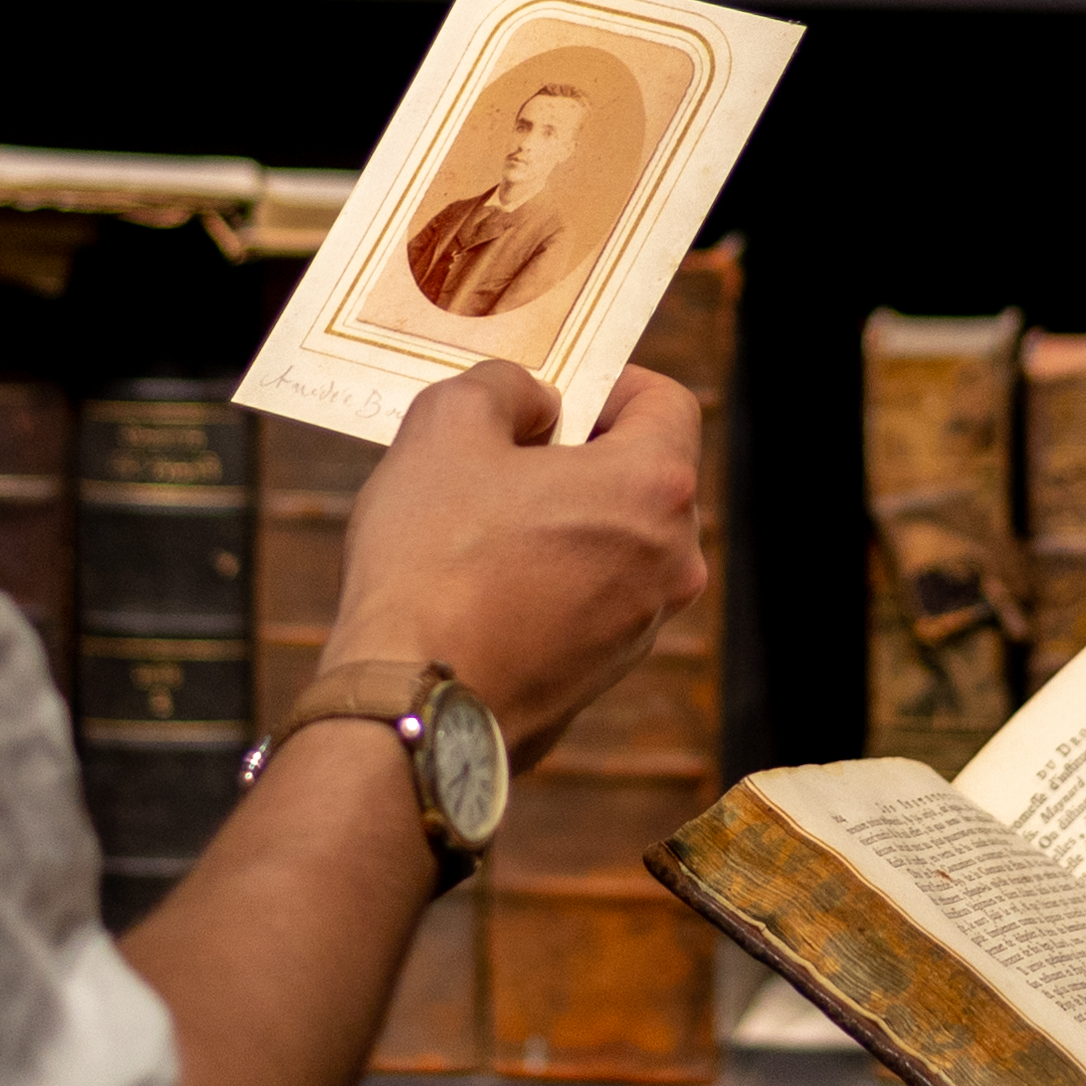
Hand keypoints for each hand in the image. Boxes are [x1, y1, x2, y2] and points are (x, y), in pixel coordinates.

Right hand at [323, 362, 708, 770]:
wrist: (413, 704)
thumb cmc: (432, 560)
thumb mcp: (447, 426)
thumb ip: (504, 387)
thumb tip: (535, 403)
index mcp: (655, 488)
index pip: (668, 403)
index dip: (611, 381)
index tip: (556, 389)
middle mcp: (673, 561)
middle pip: (645, 475)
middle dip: (581, 452)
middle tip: (505, 450)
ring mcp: (644, 626)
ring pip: (616, 541)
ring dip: (564, 518)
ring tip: (481, 520)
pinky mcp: (605, 674)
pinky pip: (591, 599)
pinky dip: (553, 578)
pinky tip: (482, 584)